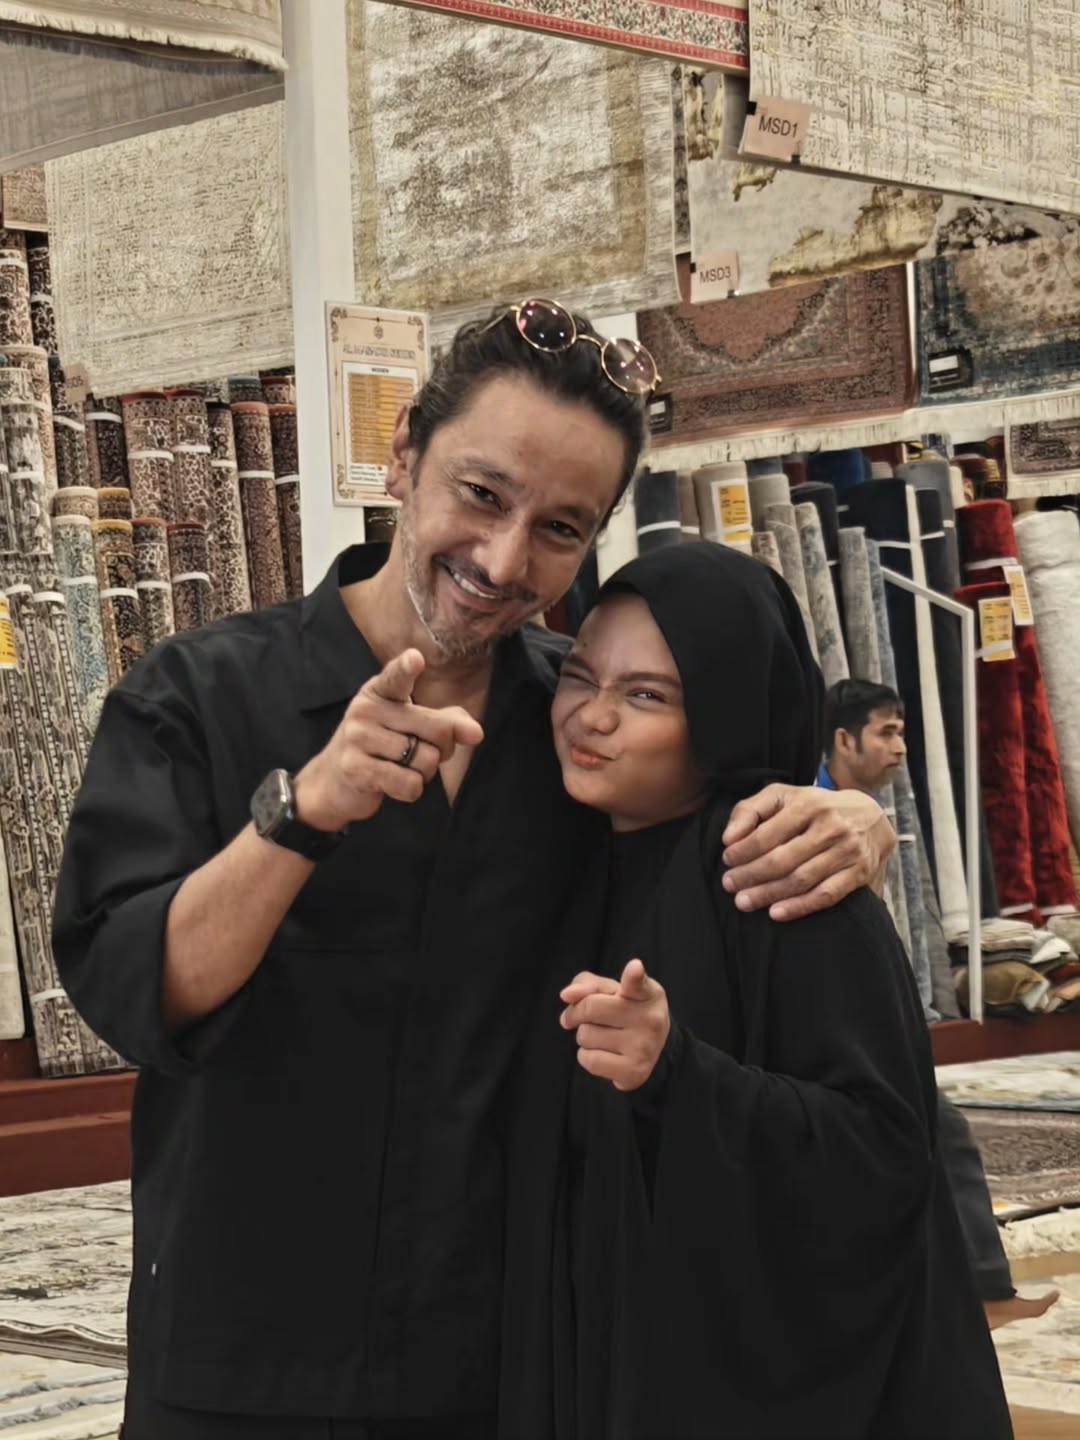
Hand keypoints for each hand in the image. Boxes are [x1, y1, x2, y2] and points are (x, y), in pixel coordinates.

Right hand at [292, 649, 483, 829]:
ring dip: (424, 773)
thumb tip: (475, 733)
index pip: (396, 677)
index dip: (407, 668)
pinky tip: (393, 783)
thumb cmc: (381, 746)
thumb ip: (446, 721)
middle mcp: (366, 709)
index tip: (415, 658)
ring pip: (425, 759)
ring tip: (402, 768)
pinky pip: (408, 783)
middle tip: (424, 753)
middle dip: (443, 749)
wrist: (333, 780)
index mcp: (381, 691)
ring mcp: (357, 738)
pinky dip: (411, 790)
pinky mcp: (355, 768)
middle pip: (436, 729)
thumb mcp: (410, 725)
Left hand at [559, 959, 669, 1091]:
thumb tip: (567, 995)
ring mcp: (643, 1047)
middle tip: (584, 1016)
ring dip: (585, 1035)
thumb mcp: (613, 991)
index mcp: (648, 993)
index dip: (634, 975)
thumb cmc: (625, 1012)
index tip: (634, 967)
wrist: (653, 1052)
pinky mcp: (633, 1072)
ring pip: (585, 1035)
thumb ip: (588, 984)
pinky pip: (588, 1060)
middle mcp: (650, 1019)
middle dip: (577, 1012)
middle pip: (590, 1008)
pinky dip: (587, 1056)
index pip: (638, 983)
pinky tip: (604, 1053)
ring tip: (604, 1036)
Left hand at [721, 784, 895, 921]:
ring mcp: (847, 851)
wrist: (870, 817)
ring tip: (744, 901)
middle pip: (783, 859)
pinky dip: (800, 907)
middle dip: (751, 875)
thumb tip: (728, 837)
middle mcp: (830, 827)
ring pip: (801, 879)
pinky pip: (826, 895)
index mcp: (808, 804)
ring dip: (769, 894)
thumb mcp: (783, 796)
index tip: (727, 861)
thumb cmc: (815, 807)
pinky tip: (776, 913)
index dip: (744, 850)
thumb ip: (751, 810)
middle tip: (729, 885)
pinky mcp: (859, 872)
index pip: (768, 833)